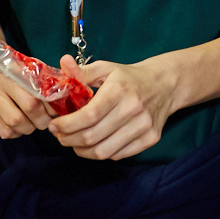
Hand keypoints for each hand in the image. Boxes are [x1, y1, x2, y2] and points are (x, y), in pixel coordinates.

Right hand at [0, 63, 53, 138]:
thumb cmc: (18, 78)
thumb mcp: (34, 72)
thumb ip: (51, 81)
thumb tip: (69, 95)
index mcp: (15, 68)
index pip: (39, 92)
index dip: (50, 107)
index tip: (55, 112)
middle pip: (28, 108)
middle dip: (41, 120)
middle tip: (44, 121)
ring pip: (14, 124)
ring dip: (28, 128)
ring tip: (31, 123)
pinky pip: (3, 132)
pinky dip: (15, 133)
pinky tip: (16, 126)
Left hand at [49, 56, 172, 160]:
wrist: (165, 84)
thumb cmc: (130, 78)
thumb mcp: (107, 68)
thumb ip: (82, 71)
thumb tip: (63, 63)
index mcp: (120, 90)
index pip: (89, 116)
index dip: (67, 125)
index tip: (54, 126)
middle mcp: (134, 109)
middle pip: (92, 137)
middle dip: (69, 140)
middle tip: (60, 136)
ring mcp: (144, 126)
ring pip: (103, 151)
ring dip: (82, 151)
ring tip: (74, 143)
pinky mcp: (150, 139)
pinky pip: (118, 155)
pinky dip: (101, 153)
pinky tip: (95, 144)